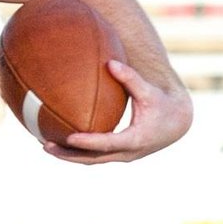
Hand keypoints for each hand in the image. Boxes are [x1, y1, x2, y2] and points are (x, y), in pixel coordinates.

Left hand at [43, 59, 193, 163]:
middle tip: (45, 146)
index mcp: (135, 139)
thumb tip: (110, 63)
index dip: (88, 142)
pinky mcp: (118, 155)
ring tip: (44, 145)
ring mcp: (122, 157)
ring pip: (90, 160)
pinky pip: (94, 156)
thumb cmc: (163, 104)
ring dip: (68, 156)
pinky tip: (58, 141)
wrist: (177, 124)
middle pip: (92, 159)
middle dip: (67, 155)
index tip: (69, 138)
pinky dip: (76, 151)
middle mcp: (127, 153)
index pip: (106, 144)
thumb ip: (130, 78)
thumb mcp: (149, 91)